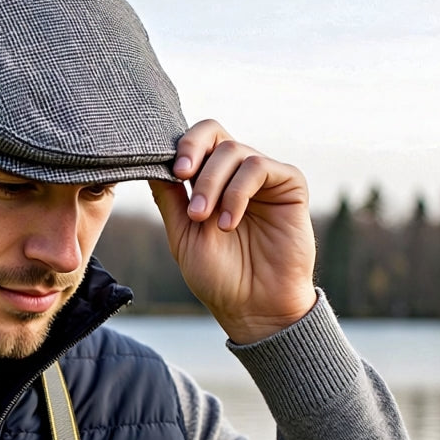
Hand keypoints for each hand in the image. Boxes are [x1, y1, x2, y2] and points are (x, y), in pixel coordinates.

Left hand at [148, 119, 316, 343]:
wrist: (253, 306)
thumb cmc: (218, 277)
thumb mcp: (182, 235)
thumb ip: (169, 199)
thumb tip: (150, 164)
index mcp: (210, 182)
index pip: (195, 143)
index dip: (180, 147)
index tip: (170, 171)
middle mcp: (236, 174)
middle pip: (213, 132)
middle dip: (192, 152)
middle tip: (181, 178)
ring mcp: (264, 177)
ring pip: (233, 150)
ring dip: (212, 183)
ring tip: (205, 220)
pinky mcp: (289, 184)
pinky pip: (259, 167)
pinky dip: (238, 192)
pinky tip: (229, 222)